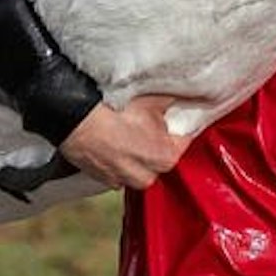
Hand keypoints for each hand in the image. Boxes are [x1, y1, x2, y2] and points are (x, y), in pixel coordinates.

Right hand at [56, 96, 192, 189]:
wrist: (75, 119)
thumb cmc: (114, 111)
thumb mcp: (155, 99)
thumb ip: (179, 99)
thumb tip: (199, 95)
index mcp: (166, 158)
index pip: (183, 140)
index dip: (177, 124)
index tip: (171, 114)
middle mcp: (148, 176)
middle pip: (160, 155)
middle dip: (156, 139)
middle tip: (146, 119)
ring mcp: (123, 180)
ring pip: (139, 165)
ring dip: (136, 151)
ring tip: (126, 130)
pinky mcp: (104, 180)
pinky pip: (118, 168)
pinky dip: (117, 157)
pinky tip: (112, 140)